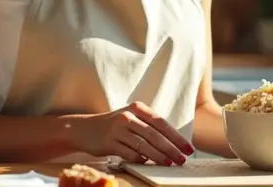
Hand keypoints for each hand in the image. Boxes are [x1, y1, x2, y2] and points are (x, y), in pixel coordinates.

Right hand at [72, 102, 194, 165]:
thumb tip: (173, 144)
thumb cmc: (114, 125)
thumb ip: (149, 127)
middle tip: (182, 160)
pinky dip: (140, 160)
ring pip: (143, 145)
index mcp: (137, 108)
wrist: (84, 128)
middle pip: (154, 135)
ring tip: (170, 164)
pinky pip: (129, 154)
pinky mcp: (109, 142)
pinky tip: (148, 164)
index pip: (162, 123)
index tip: (188, 149)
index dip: (177, 137)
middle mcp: (128, 116)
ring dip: (159, 156)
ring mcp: (117, 129)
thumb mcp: (132, 118)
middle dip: (171, 149)